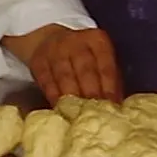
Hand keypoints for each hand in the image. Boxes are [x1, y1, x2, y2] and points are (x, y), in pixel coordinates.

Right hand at [6, 25, 121, 104]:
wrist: (49, 40)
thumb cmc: (83, 57)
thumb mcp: (100, 59)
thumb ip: (110, 79)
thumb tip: (117, 105)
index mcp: (97, 41)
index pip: (105, 65)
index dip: (110, 86)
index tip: (112, 105)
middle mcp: (76, 42)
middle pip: (85, 70)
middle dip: (91, 93)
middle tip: (96, 114)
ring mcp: (55, 51)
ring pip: (65, 76)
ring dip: (73, 97)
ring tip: (79, 116)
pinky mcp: (39, 62)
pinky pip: (47, 82)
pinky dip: (54, 97)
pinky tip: (60, 110)